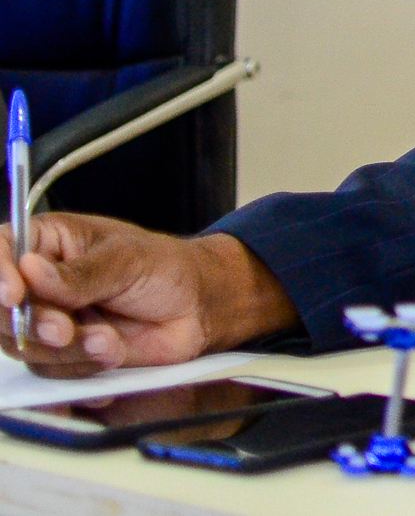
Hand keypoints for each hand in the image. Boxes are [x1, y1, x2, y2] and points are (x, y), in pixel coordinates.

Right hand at [0, 215, 296, 377]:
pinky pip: (53, 370)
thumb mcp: (127, 260)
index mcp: (49, 242)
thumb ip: (79, 274)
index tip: (13, 294)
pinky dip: (83, 366)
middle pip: (2, 309)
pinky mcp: (65, 353)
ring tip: (108, 338)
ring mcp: (49, 319)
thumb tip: (30, 270)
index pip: (1, 250)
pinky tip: (113, 350)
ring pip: (25, 345)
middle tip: (63, 329)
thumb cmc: (165, 268)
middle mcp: (40, 283)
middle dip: (34, 323)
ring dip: (67, 348)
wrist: (196, 308)